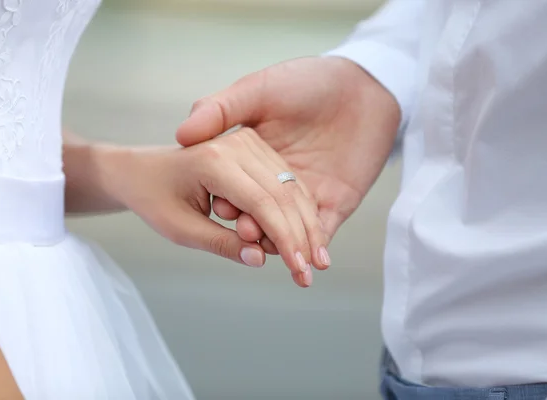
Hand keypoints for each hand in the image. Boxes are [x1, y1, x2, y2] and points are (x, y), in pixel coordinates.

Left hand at [100, 128, 327, 286]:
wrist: (142, 170)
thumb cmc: (154, 199)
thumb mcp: (180, 229)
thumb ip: (221, 243)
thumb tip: (260, 259)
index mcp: (213, 160)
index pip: (263, 203)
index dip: (285, 239)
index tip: (299, 270)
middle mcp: (236, 144)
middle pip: (283, 194)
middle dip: (301, 236)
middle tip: (310, 272)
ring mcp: (248, 141)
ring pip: (290, 186)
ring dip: (305, 224)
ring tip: (314, 261)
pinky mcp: (255, 147)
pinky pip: (285, 180)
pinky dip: (297, 209)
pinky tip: (306, 237)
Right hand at [176, 56, 400, 254]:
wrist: (365, 84)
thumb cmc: (307, 79)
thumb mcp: (257, 89)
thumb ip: (219, 109)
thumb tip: (182, 134)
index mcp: (252, 157)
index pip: (236, 189)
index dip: (229, 202)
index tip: (222, 210)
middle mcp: (275, 179)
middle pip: (260, 213)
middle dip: (254, 230)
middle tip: (250, 239)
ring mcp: (305, 193)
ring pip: (288, 228)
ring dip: (282, 244)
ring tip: (278, 251)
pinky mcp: (334, 203)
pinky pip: (323, 230)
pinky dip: (317, 245)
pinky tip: (311, 257)